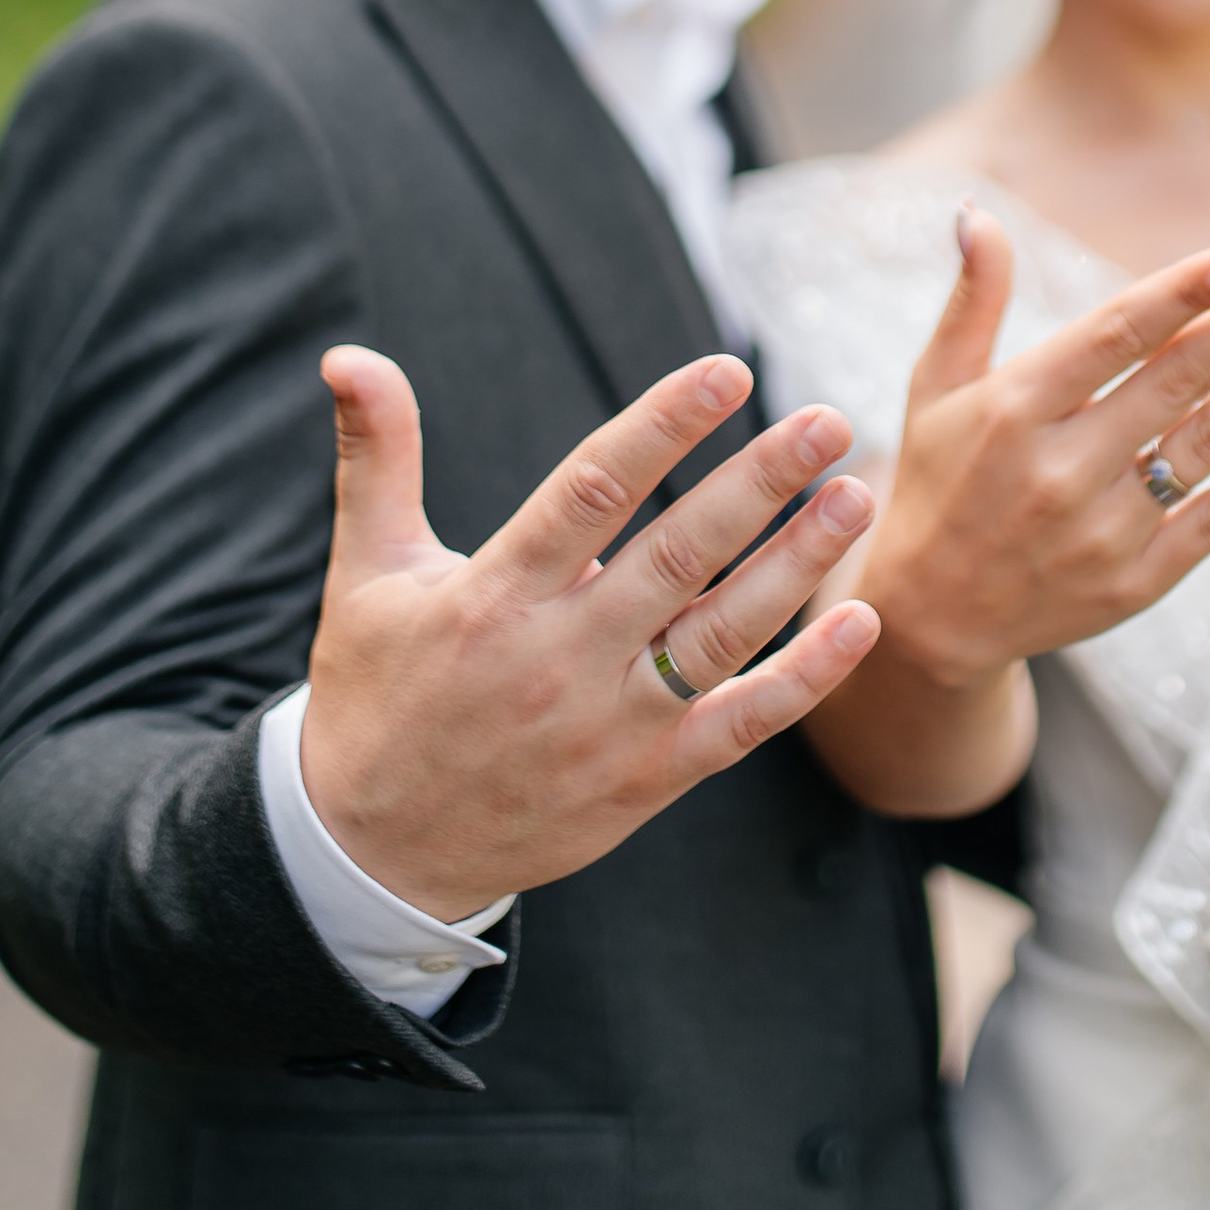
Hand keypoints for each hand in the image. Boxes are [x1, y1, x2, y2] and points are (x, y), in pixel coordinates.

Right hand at [298, 345, 877, 923]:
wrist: (372, 855)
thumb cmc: (376, 691)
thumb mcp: (367, 570)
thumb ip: (377, 455)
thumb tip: (350, 354)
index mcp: (494, 594)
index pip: (592, 490)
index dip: (663, 428)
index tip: (727, 372)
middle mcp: (559, 657)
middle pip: (678, 555)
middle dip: (759, 483)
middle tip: (827, 420)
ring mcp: (608, 725)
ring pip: (721, 634)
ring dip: (797, 565)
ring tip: (854, 496)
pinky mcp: (643, 782)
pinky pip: (739, 726)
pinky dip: (804, 678)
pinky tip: (860, 623)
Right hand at [804, 215, 1209, 816]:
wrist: (928, 622)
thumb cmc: (938, 483)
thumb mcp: (936, 388)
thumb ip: (972, 300)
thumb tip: (978, 214)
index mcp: (1013, 409)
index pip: (1117, 334)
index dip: (1186, 291)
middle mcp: (1060, 469)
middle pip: (1177, 380)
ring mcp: (1102, 531)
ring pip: (1206, 445)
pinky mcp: (1133, 584)